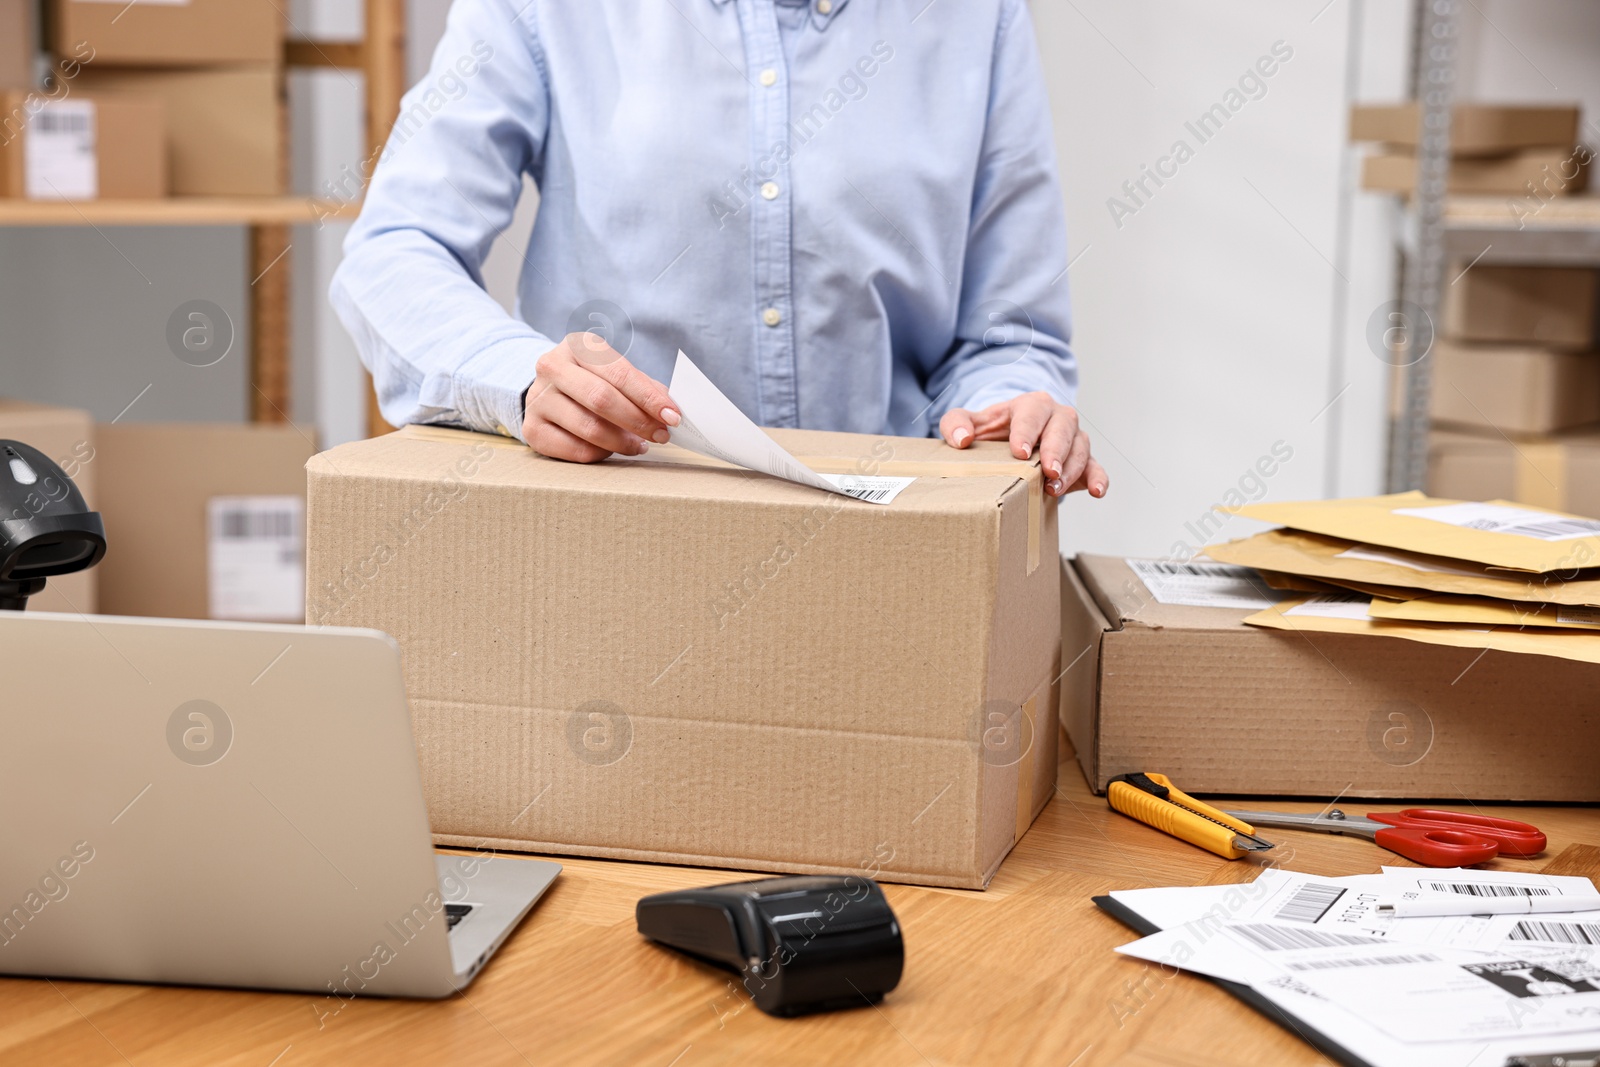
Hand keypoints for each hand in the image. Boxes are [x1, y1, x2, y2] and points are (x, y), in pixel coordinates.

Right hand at [522, 333, 679, 461]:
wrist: (549, 390)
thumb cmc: (592, 380)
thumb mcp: (615, 372)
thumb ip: (643, 387)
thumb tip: (671, 410)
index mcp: (578, 346)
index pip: (619, 374)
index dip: (649, 398)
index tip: (673, 417)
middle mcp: (553, 367)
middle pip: (601, 399)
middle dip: (638, 421)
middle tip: (661, 435)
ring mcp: (538, 398)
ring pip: (589, 427)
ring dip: (622, 442)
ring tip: (639, 445)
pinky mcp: (532, 429)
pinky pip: (575, 449)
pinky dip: (602, 454)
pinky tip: (613, 450)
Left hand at [940, 392, 1107, 498]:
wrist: (1011, 441)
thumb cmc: (991, 431)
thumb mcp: (969, 423)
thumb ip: (955, 423)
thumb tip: (961, 439)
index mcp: (1030, 405)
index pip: (1032, 413)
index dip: (1026, 431)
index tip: (1019, 452)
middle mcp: (1056, 417)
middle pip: (1062, 427)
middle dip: (1056, 450)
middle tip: (1047, 471)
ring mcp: (1073, 438)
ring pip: (1080, 448)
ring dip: (1071, 469)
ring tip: (1054, 489)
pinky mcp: (1082, 459)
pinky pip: (1095, 466)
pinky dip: (1099, 477)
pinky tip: (1096, 491)